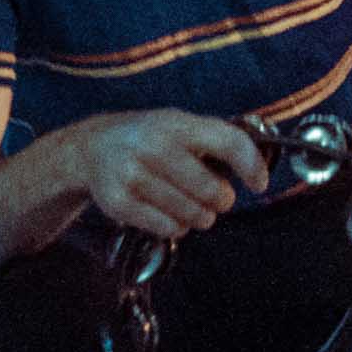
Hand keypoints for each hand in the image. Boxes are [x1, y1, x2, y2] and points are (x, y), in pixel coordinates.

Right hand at [63, 111, 267, 240]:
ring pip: (191, 214)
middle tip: (218, 199)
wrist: (90, 147)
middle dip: (222, 200)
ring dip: (200, 216)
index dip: (251, 165)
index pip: (228, 141)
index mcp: (177, 123)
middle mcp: (154, 146)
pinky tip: (170, 214)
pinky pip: (168, 228)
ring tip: (193, 208)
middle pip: (211, 190)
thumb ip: (214, 140)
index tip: (260, 184)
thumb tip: (255, 168)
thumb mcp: (178, 124)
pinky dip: (177, 227)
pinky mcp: (119, 202)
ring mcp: (133, 175)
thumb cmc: (147, 137)